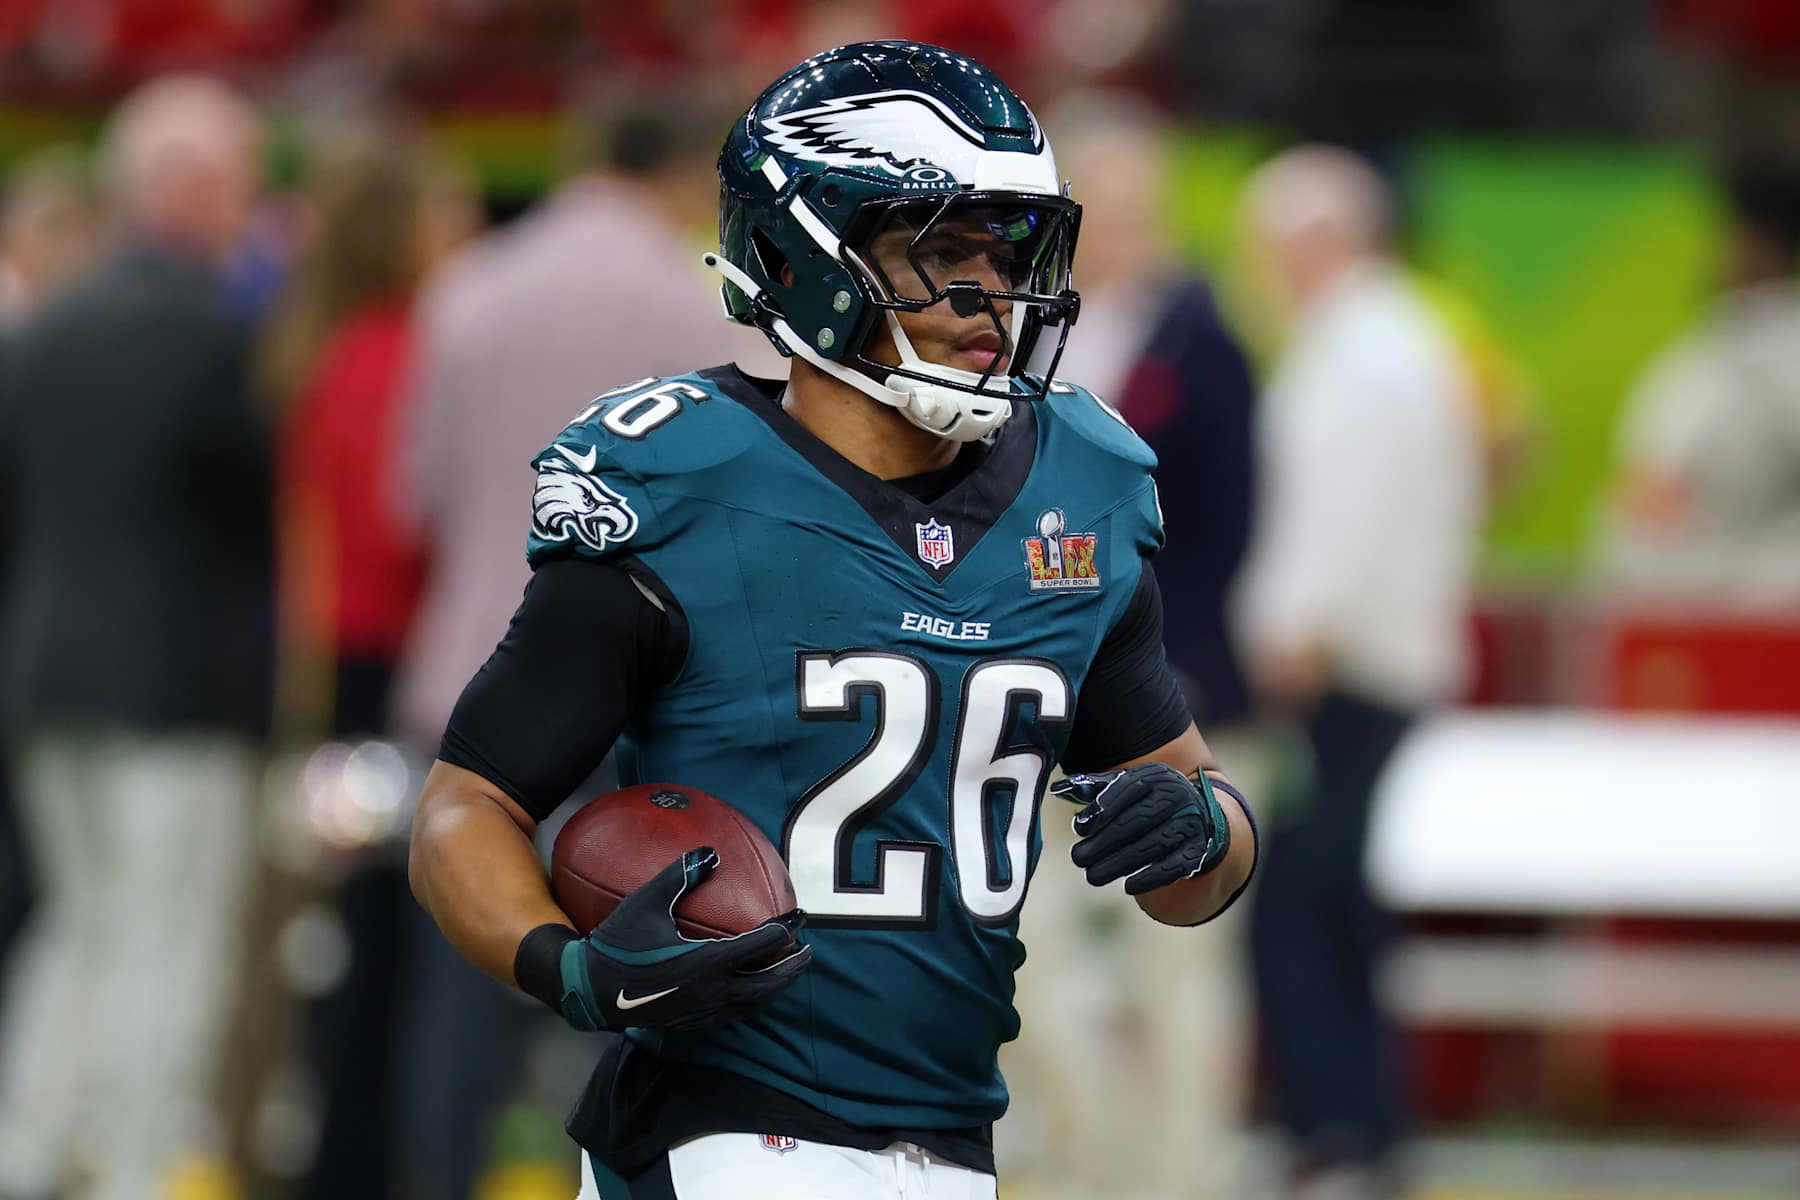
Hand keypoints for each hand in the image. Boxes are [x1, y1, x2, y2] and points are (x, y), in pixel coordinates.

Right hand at [557, 847, 811, 1031]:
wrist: (590, 990)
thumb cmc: (618, 943)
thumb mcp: (647, 902)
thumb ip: (681, 875)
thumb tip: (711, 852)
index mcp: (708, 962)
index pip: (763, 945)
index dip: (786, 929)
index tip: (799, 915)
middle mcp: (713, 991)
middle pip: (769, 983)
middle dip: (793, 967)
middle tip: (808, 950)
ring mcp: (704, 1011)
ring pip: (754, 1004)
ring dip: (775, 987)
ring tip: (787, 972)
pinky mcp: (693, 1023)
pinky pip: (735, 1014)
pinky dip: (752, 1001)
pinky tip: (751, 990)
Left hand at [1051, 763, 1230, 895]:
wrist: (1195, 813)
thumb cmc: (1146, 799)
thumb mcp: (1126, 786)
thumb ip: (1094, 788)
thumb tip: (1059, 789)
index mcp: (1155, 776)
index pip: (1127, 790)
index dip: (1102, 809)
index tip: (1079, 829)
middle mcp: (1177, 795)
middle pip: (1137, 820)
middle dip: (1104, 842)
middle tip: (1078, 859)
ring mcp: (1190, 822)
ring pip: (1153, 845)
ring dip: (1120, 863)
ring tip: (1093, 876)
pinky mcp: (1198, 848)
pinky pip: (1175, 866)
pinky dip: (1151, 877)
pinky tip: (1128, 887)